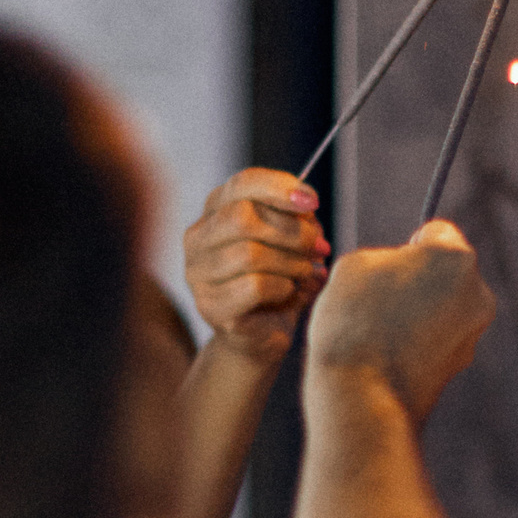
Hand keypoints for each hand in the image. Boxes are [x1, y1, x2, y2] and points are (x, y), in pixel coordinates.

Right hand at [183, 169, 330, 362]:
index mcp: (216, 210)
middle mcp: (198, 238)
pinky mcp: (210, 307)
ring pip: (250, 254)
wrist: (264, 335)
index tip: (313, 202)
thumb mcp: (292, 241)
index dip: (280, 187)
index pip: (243, 183)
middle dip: (291, 231)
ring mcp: (198, 274)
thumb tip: (307, 208)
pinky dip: (283, 288)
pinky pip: (254, 287)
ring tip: (307, 272)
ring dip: (292, 263)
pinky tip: (290, 293)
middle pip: (243, 216)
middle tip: (319, 247)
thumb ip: (296, 218)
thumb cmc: (279, 280)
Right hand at [306, 220, 495, 420]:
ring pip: (444, 306)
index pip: (438, 232)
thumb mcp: (355, 264)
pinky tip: (390, 351)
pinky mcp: (461, 364)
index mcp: (455, 256)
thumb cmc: (354, 321)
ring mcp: (473, 332)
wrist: (363, 395)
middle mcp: (478, 292)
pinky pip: (440, 337)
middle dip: (420, 279)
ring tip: (380, 328)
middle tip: (382, 296)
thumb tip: (398, 270)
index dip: (411, 243)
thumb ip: (387, 257)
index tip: (393, 260)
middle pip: (446, 272)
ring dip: (421, 310)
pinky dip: (421, 339)